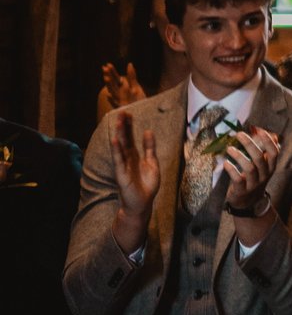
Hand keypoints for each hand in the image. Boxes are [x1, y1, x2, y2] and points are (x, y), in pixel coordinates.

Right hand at [98, 62, 146, 117]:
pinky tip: (109, 95)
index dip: (112, 72)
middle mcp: (120, 95)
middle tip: (104, 68)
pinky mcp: (124, 108)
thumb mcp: (135, 87)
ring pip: (113, 92)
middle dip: (109, 76)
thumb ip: (132, 76)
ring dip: (109, 85)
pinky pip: (118, 103)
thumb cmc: (138, 101)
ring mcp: (121, 101)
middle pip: (113, 84)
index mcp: (122, 90)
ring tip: (106, 78)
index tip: (107, 65)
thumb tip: (129, 64)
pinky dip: (114, 99)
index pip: (115, 79)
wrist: (143, 115)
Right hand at [108, 111, 160, 244]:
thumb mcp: (152, 162)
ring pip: (121, 148)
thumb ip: (150, 148)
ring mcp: (123, 166)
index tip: (129, 113)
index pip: (131, 137)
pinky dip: (117, 151)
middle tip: (122, 112)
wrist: (142, 203)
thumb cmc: (147, 184)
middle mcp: (127, 159)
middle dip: (124, 127)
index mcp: (135, 155)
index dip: (130, 126)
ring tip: (119, 122)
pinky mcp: (121, 175)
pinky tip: (115, 141)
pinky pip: (119, 161)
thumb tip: (148, 131)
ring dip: (120, 135)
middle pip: (125, 140)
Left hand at [218, 127, 280, 217]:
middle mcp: (264, 175)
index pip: (274, 152)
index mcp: (271, 167)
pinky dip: (231, 169)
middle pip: (259, 158)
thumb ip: (265, 151)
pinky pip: (238, 179)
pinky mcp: (242, 190)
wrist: (248, 202)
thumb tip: (268, 132)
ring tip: (229, 148)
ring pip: (249, 168)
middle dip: (249, 144)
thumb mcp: (263, 167)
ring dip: (239, 156)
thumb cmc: (254, 179)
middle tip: (238, 134)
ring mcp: (254, 184)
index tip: (259, 130)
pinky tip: (225, 163)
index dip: (268, 141)